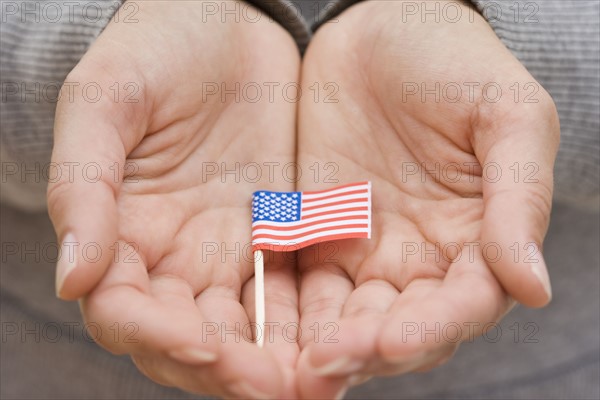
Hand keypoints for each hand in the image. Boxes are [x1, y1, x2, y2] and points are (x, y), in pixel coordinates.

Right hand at [47, 1, 299, 396]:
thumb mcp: (105, 102)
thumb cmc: (153, 50)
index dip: (156, 335)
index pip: (126, 309)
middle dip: (226, 368)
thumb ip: (84, 187)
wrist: (221, 20)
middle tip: (272, 388)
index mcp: (121, 232)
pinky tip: (338, 339)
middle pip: (190, 337)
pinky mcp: (279, 236)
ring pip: (245, 328)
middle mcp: (173, 256)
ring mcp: (228, 251)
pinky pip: (293, 292)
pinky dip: (309, 323)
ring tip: (311, 383)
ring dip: (273, 361)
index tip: (201, 346)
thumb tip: (72, 278)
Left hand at [294, 1, 558, 396]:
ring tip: (283, 369)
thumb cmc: (457, 64)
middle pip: (396, 327)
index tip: (387, 343)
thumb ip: (518, 200)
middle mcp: (420, 259)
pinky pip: (297, 282)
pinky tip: (257, 328)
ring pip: (343, 318)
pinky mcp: (314, 233)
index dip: (427, 329)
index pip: (459, 307)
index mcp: (476, 241)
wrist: (384, 27)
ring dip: (316, 345)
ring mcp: (363, 250)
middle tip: (320, 369)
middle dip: (362, 352)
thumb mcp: (506, 119)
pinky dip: (281, 310)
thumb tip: (534, 287)